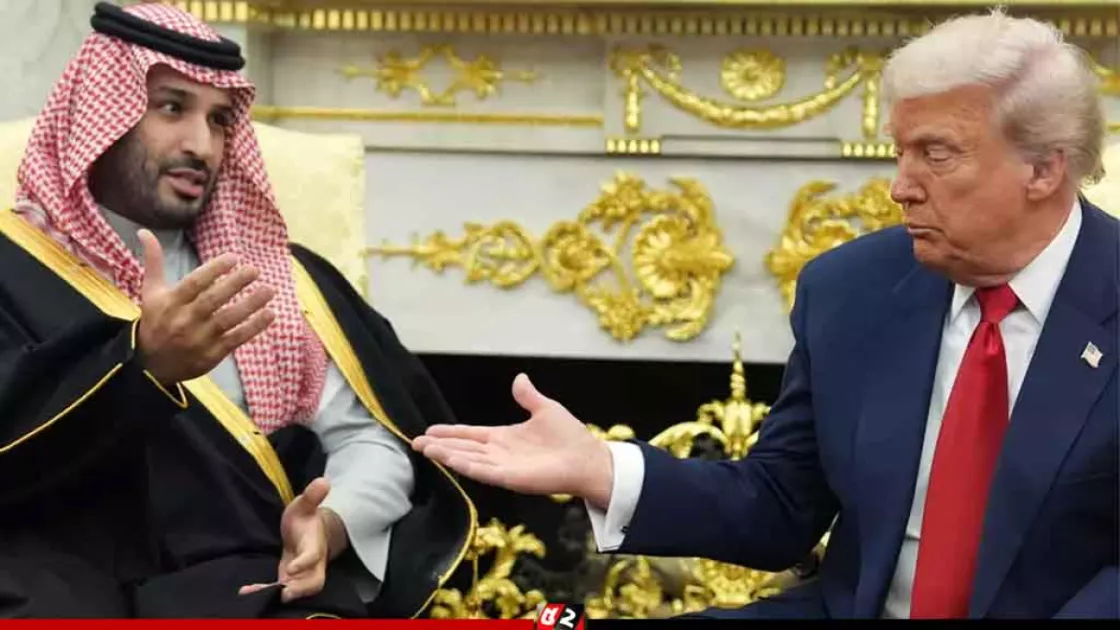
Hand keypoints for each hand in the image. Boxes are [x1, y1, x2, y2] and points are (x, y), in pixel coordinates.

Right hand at [136, 229, 274, 384]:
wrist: (150, 365)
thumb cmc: (155, 321)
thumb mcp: (151, 292)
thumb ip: (153, 262)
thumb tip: (145, 231)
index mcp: (169, 303)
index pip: (194, 283)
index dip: (215, 269)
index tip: (234, 257)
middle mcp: (184, 320)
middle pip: (212, 300)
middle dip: (235, 284)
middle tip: (255, 270)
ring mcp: (199, 339)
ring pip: (227, 320)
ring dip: (251, 304)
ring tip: (270, 290)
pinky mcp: (212, 354)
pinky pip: (236, 339)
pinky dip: (254, 327)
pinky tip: (270, 314)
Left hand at [239, 477, 340, 602]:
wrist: (310, 531)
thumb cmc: (306, 517)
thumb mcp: (305, 504)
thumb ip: (312, 496)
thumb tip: (323, 480)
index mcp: (314, 544)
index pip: (313, 556)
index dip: (303, 563)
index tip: (290, 569)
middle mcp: (312, 563)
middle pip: (314, 582)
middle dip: (300, 589)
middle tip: (283, 593)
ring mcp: (302, 573)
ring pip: (301, 590)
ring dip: (282, 593)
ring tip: (258, 593)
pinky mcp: (290, 579)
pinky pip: (282, 589)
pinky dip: (266, 591)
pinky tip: (248, 591)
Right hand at [412, 373, 614, 507]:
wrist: (587, 458)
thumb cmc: (569, 437)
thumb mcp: (545, 409)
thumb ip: (528, 396)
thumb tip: (519, 378)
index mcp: (504, 438)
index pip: (470, 435)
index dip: (450, 433)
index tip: (430, 431)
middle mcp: (499, 454)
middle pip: (463, 449)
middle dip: (439, 446)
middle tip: (415, 442)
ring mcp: (503, 467)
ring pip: (467, 460)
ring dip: (446, 455)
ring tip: (424, 449)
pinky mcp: (511, 478)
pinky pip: (483, 471)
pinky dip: (465, 465)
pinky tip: (449, 460)